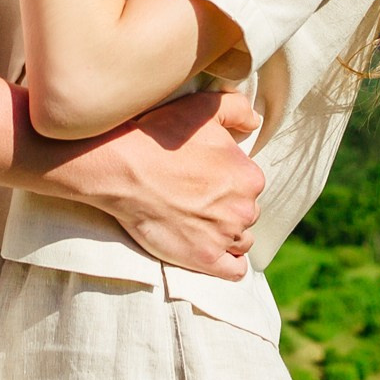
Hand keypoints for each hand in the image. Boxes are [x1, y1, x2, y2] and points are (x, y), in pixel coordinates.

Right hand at [76, 90, 265, 279]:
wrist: (124, 169)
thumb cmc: (161, 136)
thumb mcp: (203, 109)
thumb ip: (237, 110)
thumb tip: (255, 122)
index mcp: (249, 176)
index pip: (250, 185)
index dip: (229, 182)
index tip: (206, 179)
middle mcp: (244, 208)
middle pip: (246, 213)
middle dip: (228, 208)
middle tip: (198, 200)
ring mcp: (225, 236)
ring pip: (241, 241)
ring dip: (227, 234)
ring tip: (200, 224)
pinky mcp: (206, 259)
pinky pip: (235, 270)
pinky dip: (228, 263)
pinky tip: (212, 250)